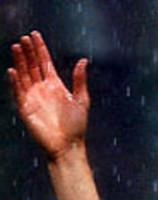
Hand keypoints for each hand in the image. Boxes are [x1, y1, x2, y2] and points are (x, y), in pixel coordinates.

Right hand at [8, 31, 89, 159]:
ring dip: (20, 61)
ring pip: (24, 75)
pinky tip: (13, 70)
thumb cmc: (77, 126)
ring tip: (17, 47)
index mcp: (55, 85)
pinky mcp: (26, 108)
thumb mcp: (82, 100)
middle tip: (24, 38)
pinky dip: (16, 81)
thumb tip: (83, 61)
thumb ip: (80, 80)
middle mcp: (42, 89)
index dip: (40, 49)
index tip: (35, 35)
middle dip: (28, 51)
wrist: (68, 145)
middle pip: (32, 65)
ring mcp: (33, 97)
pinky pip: (19, 92)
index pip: (45, 63)